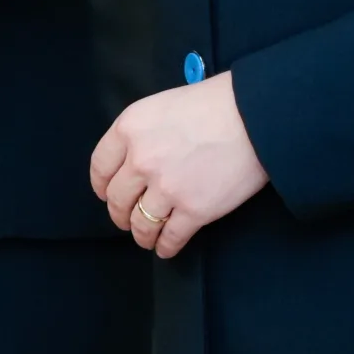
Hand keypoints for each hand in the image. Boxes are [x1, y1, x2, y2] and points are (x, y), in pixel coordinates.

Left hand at [90, 71, 268, 258]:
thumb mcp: (159, 107)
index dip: (102, 186)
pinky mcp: (194, 211)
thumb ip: (140, 134)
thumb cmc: (211, 105)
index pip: (100, 167)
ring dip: (141, 234)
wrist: (252, 117)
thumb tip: (134, 158)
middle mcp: (140, 160)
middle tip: (126, 219)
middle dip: (120, 214)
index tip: (106, 194)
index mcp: (128, 130)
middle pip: (117, 199)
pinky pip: (171, 237)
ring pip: (141, 223)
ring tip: (146, 238)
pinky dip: (166, 247)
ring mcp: (166, 188)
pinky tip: (166, 248)